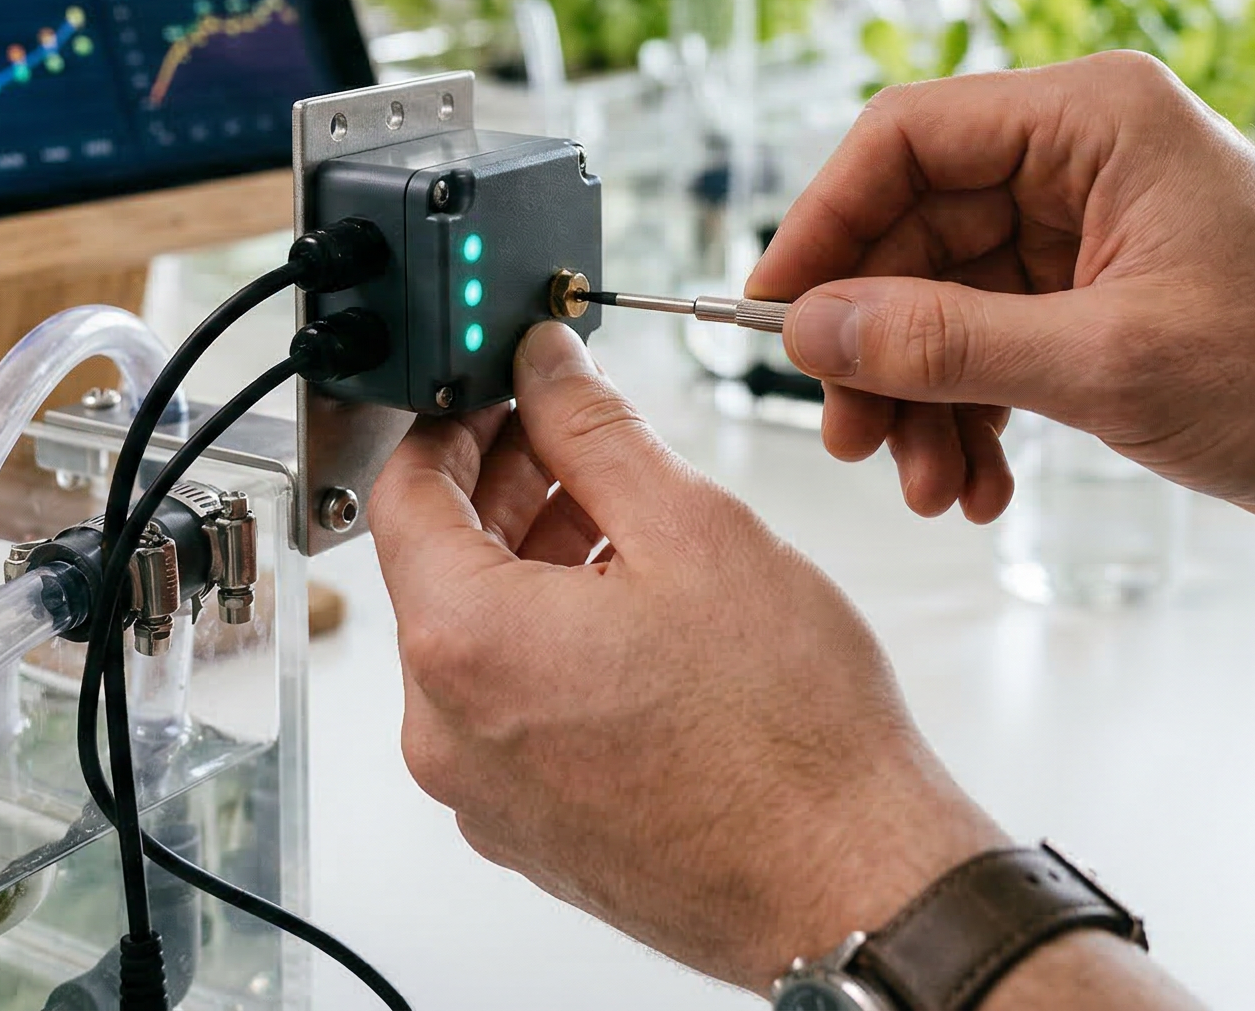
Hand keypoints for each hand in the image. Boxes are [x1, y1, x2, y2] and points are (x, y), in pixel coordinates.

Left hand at [369, 322, 1008, 986]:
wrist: (850, 886)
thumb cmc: (790, 738)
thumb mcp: (692, 530)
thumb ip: (595, 429)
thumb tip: (545, 367)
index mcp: (465, 645)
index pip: (404, 491)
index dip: (453, 417)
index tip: (502, 383)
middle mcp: (447, 732)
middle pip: (437, 567)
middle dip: (503, 485)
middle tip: (576, 434)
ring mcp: (483, 793)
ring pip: (479, 639)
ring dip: (534, 561)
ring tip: (629, 522)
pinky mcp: (528, 828)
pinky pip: (510, 708)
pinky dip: (552, 642)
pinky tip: (635, 611)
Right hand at [748, 52, 1254, 532]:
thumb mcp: (1109, 365)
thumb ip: (947, 342)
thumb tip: (815, 329)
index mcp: (1094, 119)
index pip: (905, 137)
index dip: (825, 221)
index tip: (774, 310)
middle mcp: (1083, 159)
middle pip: (913, 230)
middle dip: (876, 343)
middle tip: (852, 436)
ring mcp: (1090, 231)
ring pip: (943, 300)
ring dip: (921, 397)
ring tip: (929, 485)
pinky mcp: (1100, 301)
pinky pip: (990, 344)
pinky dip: (972, 415)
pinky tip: (979, 486)